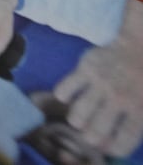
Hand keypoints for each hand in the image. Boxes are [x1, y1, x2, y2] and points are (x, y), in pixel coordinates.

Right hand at [53, 3, 142, 156]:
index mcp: (139, 109)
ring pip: (77, 114)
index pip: (122, 142)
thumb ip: (134, 124)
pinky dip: (63, 96)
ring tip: (79, 118)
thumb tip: (110, 144)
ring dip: (76, 121)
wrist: (138, 47)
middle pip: (96, 132)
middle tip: (90, 133)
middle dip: (90, 138)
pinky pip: (64, 90)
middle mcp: (118, 98)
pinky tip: (69, 96)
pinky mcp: (85, 68)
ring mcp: (100, 83)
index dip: (113, 149)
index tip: (109, 146)